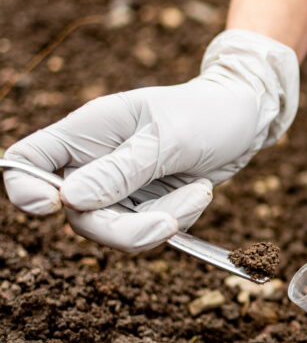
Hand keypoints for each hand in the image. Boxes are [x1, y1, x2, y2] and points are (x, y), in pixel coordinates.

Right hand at [3, 29, 298, 251]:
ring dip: (164, 220)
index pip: (29, 161)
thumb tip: (70, 200)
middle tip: (166, 224)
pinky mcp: (149, 203)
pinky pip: (152, 229)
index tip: (52, 206)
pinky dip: (180, 218)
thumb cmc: (205, 113)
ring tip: (200, 191)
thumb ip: (121, 171)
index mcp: (87, 132)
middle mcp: (97, 162)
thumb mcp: (167, 139)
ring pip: (119, 229)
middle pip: (80, 214)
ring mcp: (123, 186)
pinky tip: (201, 190)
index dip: (25, 188)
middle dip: (124, 228)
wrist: (245, 118)